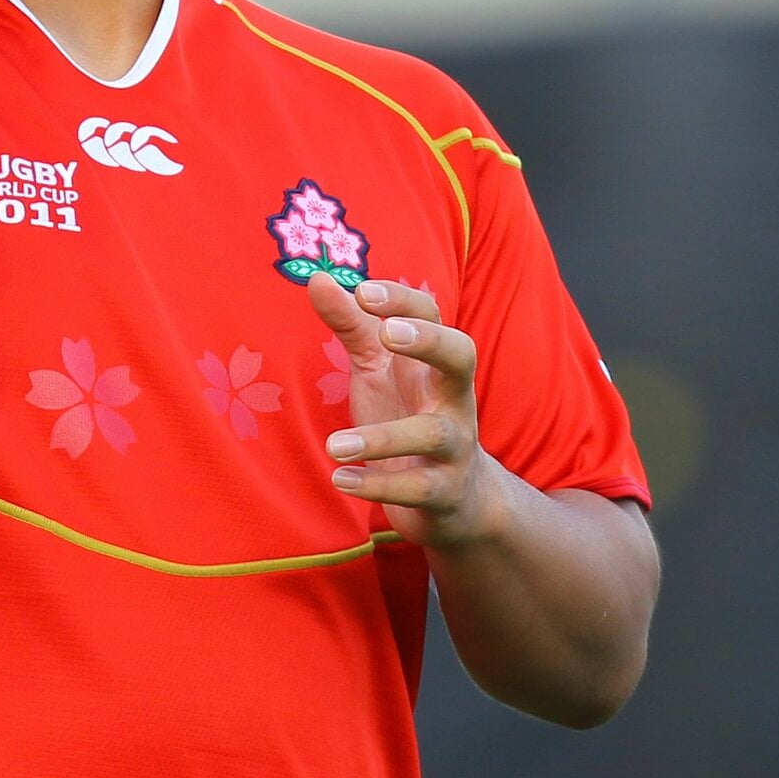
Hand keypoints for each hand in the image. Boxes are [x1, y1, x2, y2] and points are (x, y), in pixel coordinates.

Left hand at [306, 275, 500, 550]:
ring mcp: (454, 447)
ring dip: (381, 438)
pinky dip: (379, 485)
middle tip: (385, 332)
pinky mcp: (445, 492)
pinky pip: (418, 489)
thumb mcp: (378, 368)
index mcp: (434, 363)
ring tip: (334, 444)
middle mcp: (453, 398)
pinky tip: (341, 479)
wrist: (458, 499)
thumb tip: (318, 278)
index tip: (363, 292)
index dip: (403, 299)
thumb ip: (352, 325)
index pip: (433, 314)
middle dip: (429, 340)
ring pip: (432, 434)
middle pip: (460, 357)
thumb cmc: (409, 414)